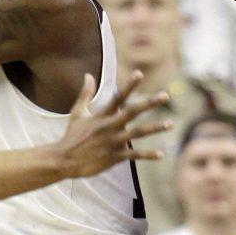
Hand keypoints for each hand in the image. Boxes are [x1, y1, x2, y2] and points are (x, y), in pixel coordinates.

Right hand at [54, 70, 170, 178]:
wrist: (64, 160)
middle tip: (165, 96)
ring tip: (171, 124)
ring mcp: (113, 142)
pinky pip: (134, 155)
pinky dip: (148, 155)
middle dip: (149, 103)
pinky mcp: (114, 157)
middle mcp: (109, 127)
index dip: (129, 85)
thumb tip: (88, 74)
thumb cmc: (71, 136)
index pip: (118, 97)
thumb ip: (85, 93)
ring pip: (138, 133)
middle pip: (132, 112)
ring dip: (155, 128)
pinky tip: (161, 154)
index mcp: (101, 115)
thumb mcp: (77, 112)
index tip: (140, 74)